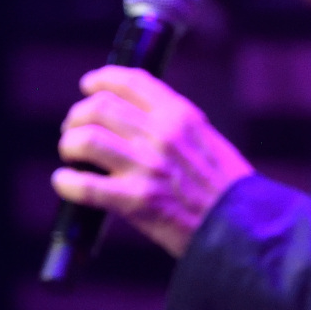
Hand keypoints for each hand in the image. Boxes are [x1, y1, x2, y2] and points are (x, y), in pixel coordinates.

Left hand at [52, 66, 253, 256]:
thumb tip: (138, 122)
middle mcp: (162, 135)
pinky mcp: (135, 201)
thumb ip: (177, 128)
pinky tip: (67, 183)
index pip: (131, 82)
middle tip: (74, 131)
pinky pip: (83, 185)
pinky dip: (66, 183)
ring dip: (69, 145)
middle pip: (99, 107)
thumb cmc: (227, 191)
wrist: (243, 229)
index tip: (88, 86)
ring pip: (85, 139)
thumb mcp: (208, 142)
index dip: (102, 79)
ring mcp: (147, 167)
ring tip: (71, 156)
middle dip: (77, 117)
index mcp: (182, 116)